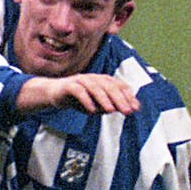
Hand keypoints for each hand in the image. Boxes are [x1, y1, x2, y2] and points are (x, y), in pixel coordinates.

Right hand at [19, 72, 140, 115]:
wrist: (55, 94)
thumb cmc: (80, 99)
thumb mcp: (98, 105)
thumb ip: (113, 105)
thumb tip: (133, 108)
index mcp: (102, 81)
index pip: (118, 86)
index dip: (128, 96)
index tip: (135, 108)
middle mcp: (93, 78)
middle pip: (109, 86)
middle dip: (119, 98)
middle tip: (126, 111)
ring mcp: (80, 80)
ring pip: (94, 87)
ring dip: (104, 99)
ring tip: (110, 110)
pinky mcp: (68, 86)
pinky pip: (78, 91)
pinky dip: (85, 100)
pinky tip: (91, 111)